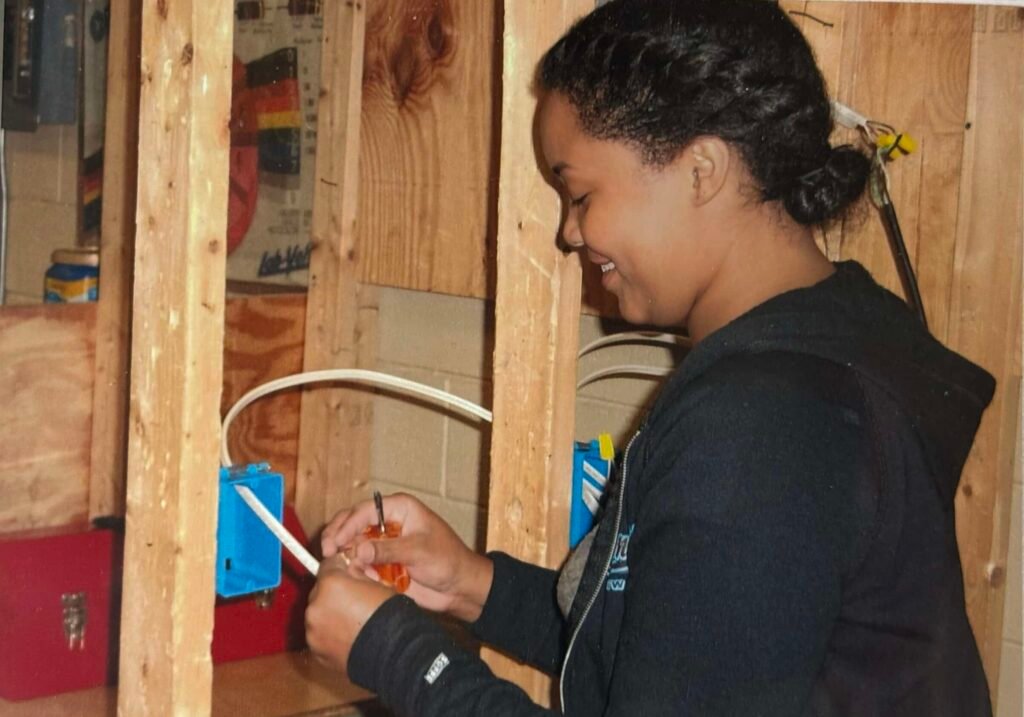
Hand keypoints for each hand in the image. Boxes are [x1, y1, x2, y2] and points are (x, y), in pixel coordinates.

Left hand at [305, 555, 394, 673]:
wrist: (392, 652)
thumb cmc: (388, 615)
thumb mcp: (377, 583)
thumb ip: (357, 573)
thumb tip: (351, 568)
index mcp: (330, 584)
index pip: (328, 565)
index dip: (340, 567)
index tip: (348, 572)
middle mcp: (315, 605)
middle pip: (320, 592)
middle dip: (333, 594)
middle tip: (352, 601)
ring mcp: (313, 630)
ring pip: (318, 615)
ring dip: (330, 615)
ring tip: (351, 623)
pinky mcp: (316, 650)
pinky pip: (320, 636)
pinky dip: (330, 635)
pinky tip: (348, 638)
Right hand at [321, 492, 493, 621]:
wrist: (458, 587)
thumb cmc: (448, 560)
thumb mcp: (420, 551)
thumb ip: (388, 550)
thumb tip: (358, 550)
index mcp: (399, 508)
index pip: (364, 511)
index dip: (346, 525)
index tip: (334, 542)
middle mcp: (387, 522)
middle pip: (352, 523)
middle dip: (338, 537)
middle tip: (326, 553)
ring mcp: (383, 543)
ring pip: (352, 544)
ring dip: (345, 555)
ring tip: (344, 568)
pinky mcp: (381, 562)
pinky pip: (360, 563)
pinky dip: (355, 570)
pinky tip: (358, 577)